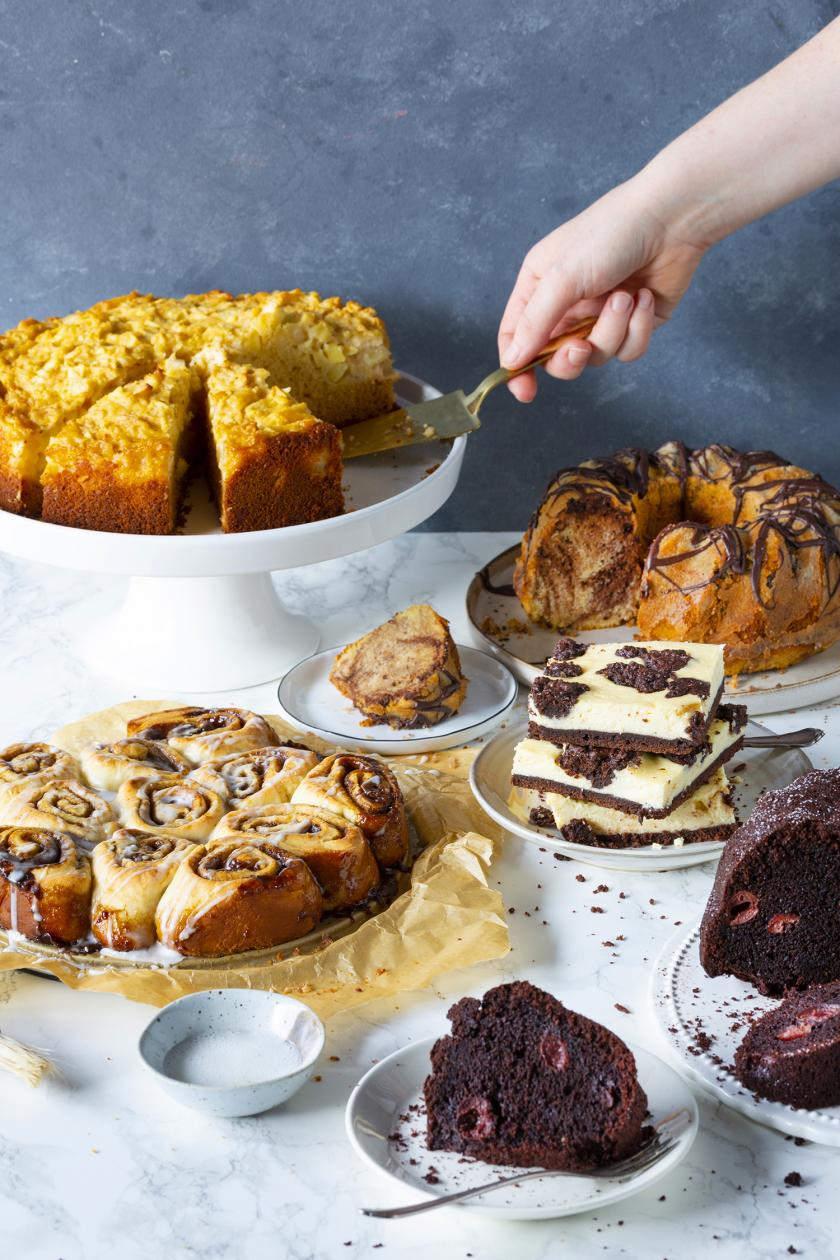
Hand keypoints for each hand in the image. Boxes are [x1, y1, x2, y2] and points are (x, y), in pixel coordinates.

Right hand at [498, 175, 707, 400]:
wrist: (672, 219)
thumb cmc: (611, 233)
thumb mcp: (562, 277)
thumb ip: (535, 323)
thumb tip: (511, 361)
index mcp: (540, 286)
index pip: (516, 336)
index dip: (516, 366)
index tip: (525, 391)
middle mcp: (568, 304)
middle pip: (556, 358)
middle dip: (570, 358)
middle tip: (580, 347)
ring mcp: (602, 316)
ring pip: (597, 356)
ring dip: (612, 330)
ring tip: (625, 297)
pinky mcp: (635, 323)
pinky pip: (628, 350)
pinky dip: (638, 328)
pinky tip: (646, 298)